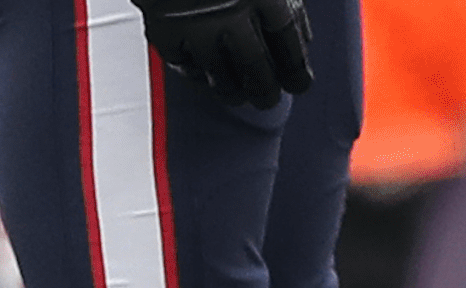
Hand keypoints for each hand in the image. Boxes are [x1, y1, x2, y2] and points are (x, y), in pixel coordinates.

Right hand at [130, 0, 313, 108]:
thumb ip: (284, 1)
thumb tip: (302, 38)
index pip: (288, 45)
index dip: (296, 70)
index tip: (300, 84)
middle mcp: (231, 8)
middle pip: (256, 67)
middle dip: (265, 91)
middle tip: (267, 99)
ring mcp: (195, 20)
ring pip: (218, 73)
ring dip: (230, 89)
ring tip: (236, 94)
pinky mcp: (162, 24)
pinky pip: (180, 62)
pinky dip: (192, 73)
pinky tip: (201, 74)